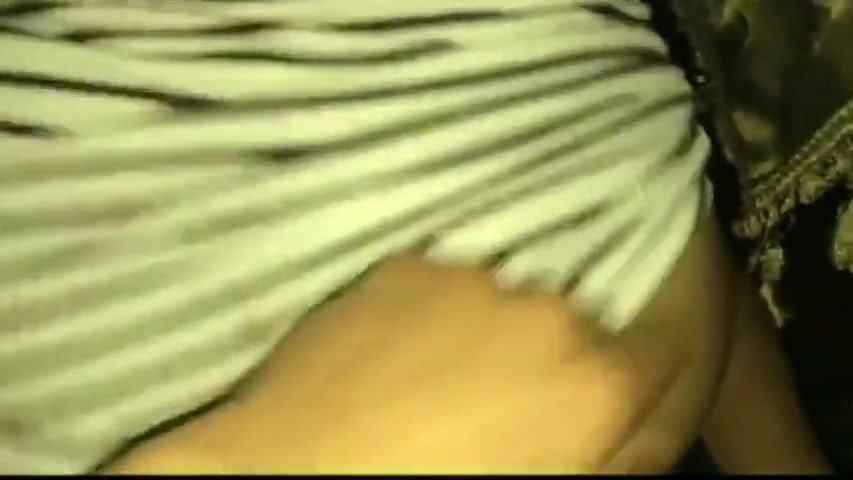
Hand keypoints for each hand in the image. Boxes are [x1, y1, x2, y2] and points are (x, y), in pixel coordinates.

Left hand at [106, 254, 684, 473]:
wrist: (303, 470)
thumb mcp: (550, 479)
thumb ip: (608, 447)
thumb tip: (625, 416)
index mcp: (595, 387)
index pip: (675, 346)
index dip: (662, 353)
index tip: (635, 358)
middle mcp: (548, 314)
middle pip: (595, 312)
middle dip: (575, 339)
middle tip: (526, 377)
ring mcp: (476, 281)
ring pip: (525, 287)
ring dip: (510, 314)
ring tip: (463, 361)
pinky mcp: (412, 264)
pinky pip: (458, 276)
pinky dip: (454, 300)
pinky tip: (420, 339)